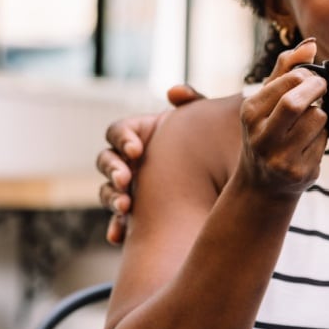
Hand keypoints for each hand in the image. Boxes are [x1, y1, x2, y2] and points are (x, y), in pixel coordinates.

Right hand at [99, 83, 204, 244]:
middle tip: (126, 180)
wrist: (222, 179)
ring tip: (125, 207)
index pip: (117, 131)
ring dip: (112, 198)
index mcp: (139, 134)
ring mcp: (129, 187)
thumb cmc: (211, 142)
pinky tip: (117, 237)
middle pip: (106, 161)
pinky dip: (115, 228)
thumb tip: (173, 92)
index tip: (136, 149)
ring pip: (108, 191)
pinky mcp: (136, 213)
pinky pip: (118, 221)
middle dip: (113, 170)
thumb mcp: (206, 121)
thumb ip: (194, 102)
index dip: (122, 139)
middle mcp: (128, 160)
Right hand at [236, 39, 328, 195]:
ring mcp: (281, 158)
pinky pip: (325, 141)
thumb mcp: (265, 101)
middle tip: (322, 88)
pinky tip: (309, 143)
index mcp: (250, 113)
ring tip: (308, 122)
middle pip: (297, 102)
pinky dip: (323, 136)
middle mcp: (261, 137)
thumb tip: (310, 45)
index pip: (288, 82)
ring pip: (318, 120)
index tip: (311, 77)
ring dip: (321, 116)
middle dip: (317, 89)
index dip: (307, 75)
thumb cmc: (266, 132)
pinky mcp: (301, 173)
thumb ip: (285, 70)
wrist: (263, 184)